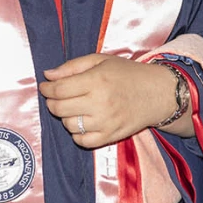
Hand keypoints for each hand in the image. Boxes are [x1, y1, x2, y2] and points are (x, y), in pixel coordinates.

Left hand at [40, 54, 181, 147]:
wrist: (157, 93)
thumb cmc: (127, 74)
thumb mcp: (101, 60)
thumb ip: (72, 67)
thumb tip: (48, 75)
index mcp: (97, 80)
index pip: (59, 89)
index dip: (47, 89)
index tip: (45, 86)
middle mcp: (100, 102)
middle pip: (60, 108)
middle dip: (52, 102)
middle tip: (56, 97)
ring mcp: (105, 122)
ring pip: (69, 125)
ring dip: (66, 116)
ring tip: (74, 107)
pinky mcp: (111, 136)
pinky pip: (82, 141)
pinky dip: (77, 133)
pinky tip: (83, 122)